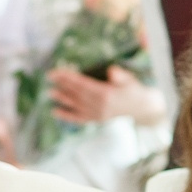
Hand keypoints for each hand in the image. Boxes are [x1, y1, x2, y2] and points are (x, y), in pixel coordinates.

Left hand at [48, 66, 162, 125]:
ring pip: (76, 105)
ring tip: (50, 93)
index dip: (68, 77)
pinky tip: (56, 112)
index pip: (82, 84)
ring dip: (62, 99)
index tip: (56, 72)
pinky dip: (67, 116)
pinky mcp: (96, 120)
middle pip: (77, 94)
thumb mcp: (130, 80)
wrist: (141, 108)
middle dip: (63, 85)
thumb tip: (111, 71)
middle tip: (50, 78)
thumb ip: (120, 76)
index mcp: (106, 94)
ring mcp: (97, 114)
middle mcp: (99, 106)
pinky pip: (79, 119)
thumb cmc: (133, 90)